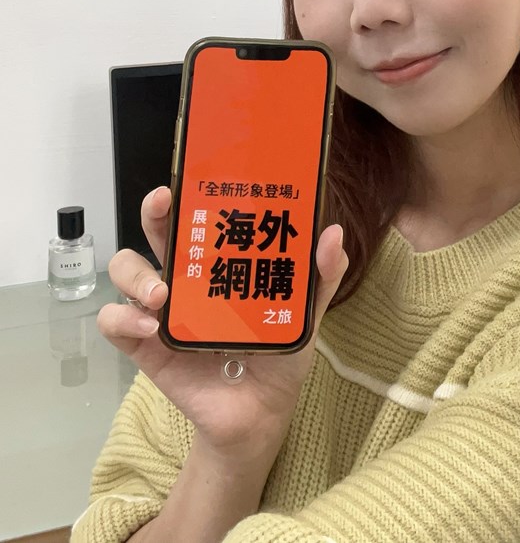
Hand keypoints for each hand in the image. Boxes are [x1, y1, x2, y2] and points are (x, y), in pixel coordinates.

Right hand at [97, 185, 348, 453]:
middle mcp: (186, 275)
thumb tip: (333, 233)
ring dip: (137, 273)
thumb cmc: (279, 353)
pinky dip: (122, 319)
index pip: (198, 214)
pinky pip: (114, 323)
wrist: (262, 412)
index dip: (190, 191)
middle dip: (154, 212)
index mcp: (220, 259)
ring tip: (162, 294)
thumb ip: (321, 276)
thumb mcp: (306, 313)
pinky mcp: (144, 346)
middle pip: (156, 230)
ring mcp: (161, 308)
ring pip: (126, 269)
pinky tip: (149, 327)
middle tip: (163, 206)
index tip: (190, 178)